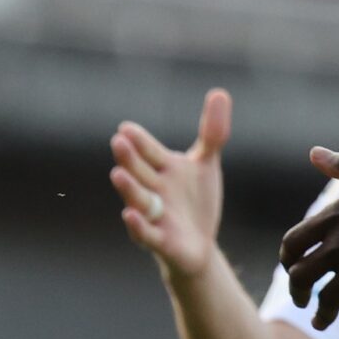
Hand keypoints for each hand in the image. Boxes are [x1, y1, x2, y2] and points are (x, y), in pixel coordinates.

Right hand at [112, 90, 232, 281]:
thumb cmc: (195, 202)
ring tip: (117, 174)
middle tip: (119, 141)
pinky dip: (137, 225)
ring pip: (138, 199)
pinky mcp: (160, 241)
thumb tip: (220, 92)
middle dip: (129, 158)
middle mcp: (153, 189)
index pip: (149, 151)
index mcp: (162, 169)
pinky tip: (129, 215)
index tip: (126, 127)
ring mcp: (154, 215)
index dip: (140, 141)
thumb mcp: (206, 165)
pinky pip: (145, 233)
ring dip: (128, 188)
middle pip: (139, 171)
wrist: (199, 246)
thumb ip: (211, 133)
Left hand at [277, 148, 338, 337]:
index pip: (293, 242)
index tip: (294, 266)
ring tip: (324, 322)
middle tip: (302, 300)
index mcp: (337, 216)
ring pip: (324, 302)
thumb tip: (315, 154)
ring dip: (322, 315)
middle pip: (300, 276)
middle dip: (297, 291)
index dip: (289, 257)